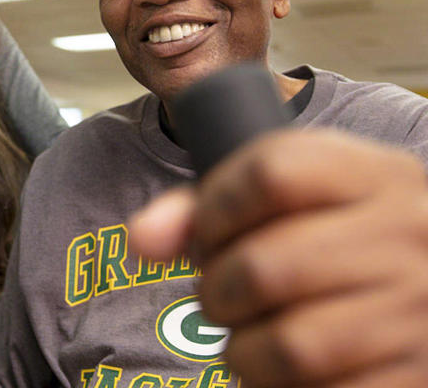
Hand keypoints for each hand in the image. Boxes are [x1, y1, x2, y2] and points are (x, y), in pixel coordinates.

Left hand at [129, 129, 427, 386]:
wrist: (426, 288)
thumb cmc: (335, 238)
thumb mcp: (290, 200)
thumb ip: (205, 208)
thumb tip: (141, 239)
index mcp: (375, 174)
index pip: (269, 172)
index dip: (213, 207)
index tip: (209, 231)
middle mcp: (409, 234)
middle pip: (262, 265)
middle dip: (216, 289)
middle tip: (222, 294)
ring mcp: (419, 310)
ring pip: (289, 345)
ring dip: (244, 351)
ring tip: (250, 336)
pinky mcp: (417, 376)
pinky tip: (287, 369)